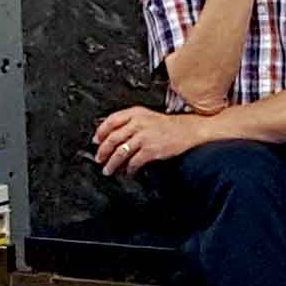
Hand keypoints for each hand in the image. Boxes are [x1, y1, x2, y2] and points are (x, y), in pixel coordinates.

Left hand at [92, 105, 207, 175]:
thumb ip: (131, 122)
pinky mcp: (151, 150)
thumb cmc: (168, 125)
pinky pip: (134, 162)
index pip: (111, 121)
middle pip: (113, 138)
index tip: (96, 141)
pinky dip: (128, 169)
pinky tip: (128, 172)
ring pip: (120, 152)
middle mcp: (138, 123)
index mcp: (136, 113)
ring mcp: (144, 137)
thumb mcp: (147, 116)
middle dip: (103, 151)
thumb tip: (113, 135)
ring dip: (112, 163)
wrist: (188, 129)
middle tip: (99, 159)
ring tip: (109, 170)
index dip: (101, 132)